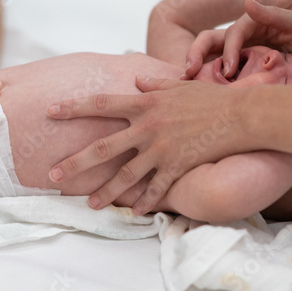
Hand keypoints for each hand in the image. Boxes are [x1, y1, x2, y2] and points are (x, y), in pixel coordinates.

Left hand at [47, 76, 246, 214]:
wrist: (241, 115)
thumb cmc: (210, 97)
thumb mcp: (179, 85)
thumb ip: (153, 83)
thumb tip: (136, 78)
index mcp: (145, 103)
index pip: (101, 103)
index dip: (73, 106)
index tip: (50, 111)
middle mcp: (147, 127)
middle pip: (103, 147)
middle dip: (75, 162)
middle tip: (53, 174)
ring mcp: (161, 149)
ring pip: (125, 176)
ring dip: (105, 192)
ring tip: (89, 205)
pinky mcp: (177, 166)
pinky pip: (156, 189)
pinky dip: (144, 202)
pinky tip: (133, 212)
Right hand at [184, 0, 291, 79]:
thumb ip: (274, 13)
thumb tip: (246, 2)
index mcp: (252, 23)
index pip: (231, 33)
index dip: (227, 50)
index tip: (227, 71)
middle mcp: (242, 37)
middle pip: (210, 40)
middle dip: (195, 55)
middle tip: (186, 75)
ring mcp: (241, 53)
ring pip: (210, 57)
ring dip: (197, 70)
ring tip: (185, 87)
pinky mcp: (242, 71)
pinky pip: (222, 75)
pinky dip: (209, 83)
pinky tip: (202, 97)